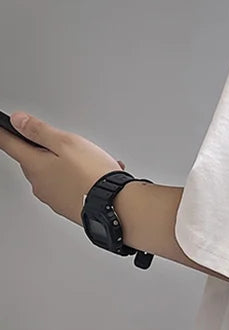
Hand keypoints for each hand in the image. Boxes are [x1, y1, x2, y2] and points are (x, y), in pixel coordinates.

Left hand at [0, 111, 127, 226]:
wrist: (116, 207)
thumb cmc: (92, 176)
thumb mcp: (66, 142)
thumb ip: (39, 131)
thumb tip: (18, 121)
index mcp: (33, 165)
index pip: (9, 143)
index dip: (4, 132)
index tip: (2, 127)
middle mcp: (39, 184)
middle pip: (35, 160)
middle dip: (48, 151)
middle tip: (70, 146)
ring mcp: (53, 198)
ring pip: (55, 174)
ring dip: (69, 167)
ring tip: (93, 164)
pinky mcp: (69, 208)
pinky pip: (70, 188)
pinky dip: (81, 180)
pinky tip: (99, 178)